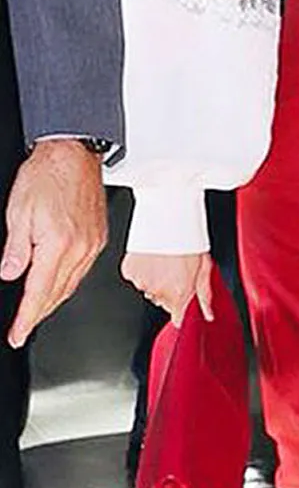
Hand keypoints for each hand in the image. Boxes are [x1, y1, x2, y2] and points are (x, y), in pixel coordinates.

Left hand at [1, 140, 106, 347]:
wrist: (74, 154)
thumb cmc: (47, 176)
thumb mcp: (18, 212)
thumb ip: (16, 248)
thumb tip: (10, 274)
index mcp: (58, 243)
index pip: (39, 291)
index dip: (26, 317)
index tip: (17, 333)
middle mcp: (81, 248)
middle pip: (58, 294)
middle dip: (39, 315)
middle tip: (23, 328)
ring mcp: (93, 244)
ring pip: (72, 285)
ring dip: (54, 301)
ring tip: (37, 312)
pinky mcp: (99, 238)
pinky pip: (83, 271)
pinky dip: (68, 284)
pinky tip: (59, 285)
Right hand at [121, 251, 214, 329]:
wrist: (169, 221)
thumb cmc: (190, 243)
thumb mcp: (204, 269)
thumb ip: (205, 296)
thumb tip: (208, 315)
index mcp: (179, 294)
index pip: (177, 317)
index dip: (179, 311)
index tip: (179, 306)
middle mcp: (159, 292)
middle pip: (162, 301)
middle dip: (168, 290)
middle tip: (174, 270)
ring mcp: (142, 282)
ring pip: (148, 289)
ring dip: (154, 280)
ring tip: (163, 261)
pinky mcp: (129, 272)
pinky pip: (135, 277)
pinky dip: (141, 270)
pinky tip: (151, 258)